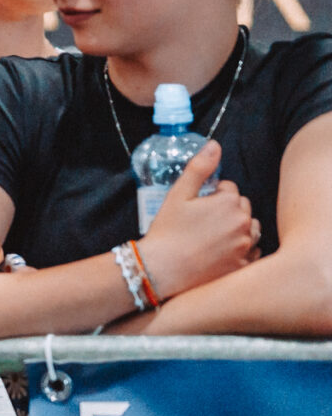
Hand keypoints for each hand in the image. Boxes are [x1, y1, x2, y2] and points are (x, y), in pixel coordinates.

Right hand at [138, 141, 258, 299]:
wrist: (162, 269)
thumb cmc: (167, 231)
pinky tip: (223, 253)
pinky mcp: (244, 265)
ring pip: (252, 229)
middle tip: (203, 222)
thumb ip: (199, 168)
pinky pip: (254, 253)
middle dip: (228, 211)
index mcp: (228, 202)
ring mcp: (246, 245)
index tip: (197, 207)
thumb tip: (214, 146)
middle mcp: (243, 222)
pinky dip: (244, 251)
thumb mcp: (178, 195)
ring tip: (215, 237)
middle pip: (243, 208)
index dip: (212, 196)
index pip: (230, 189)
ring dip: (240, 229)